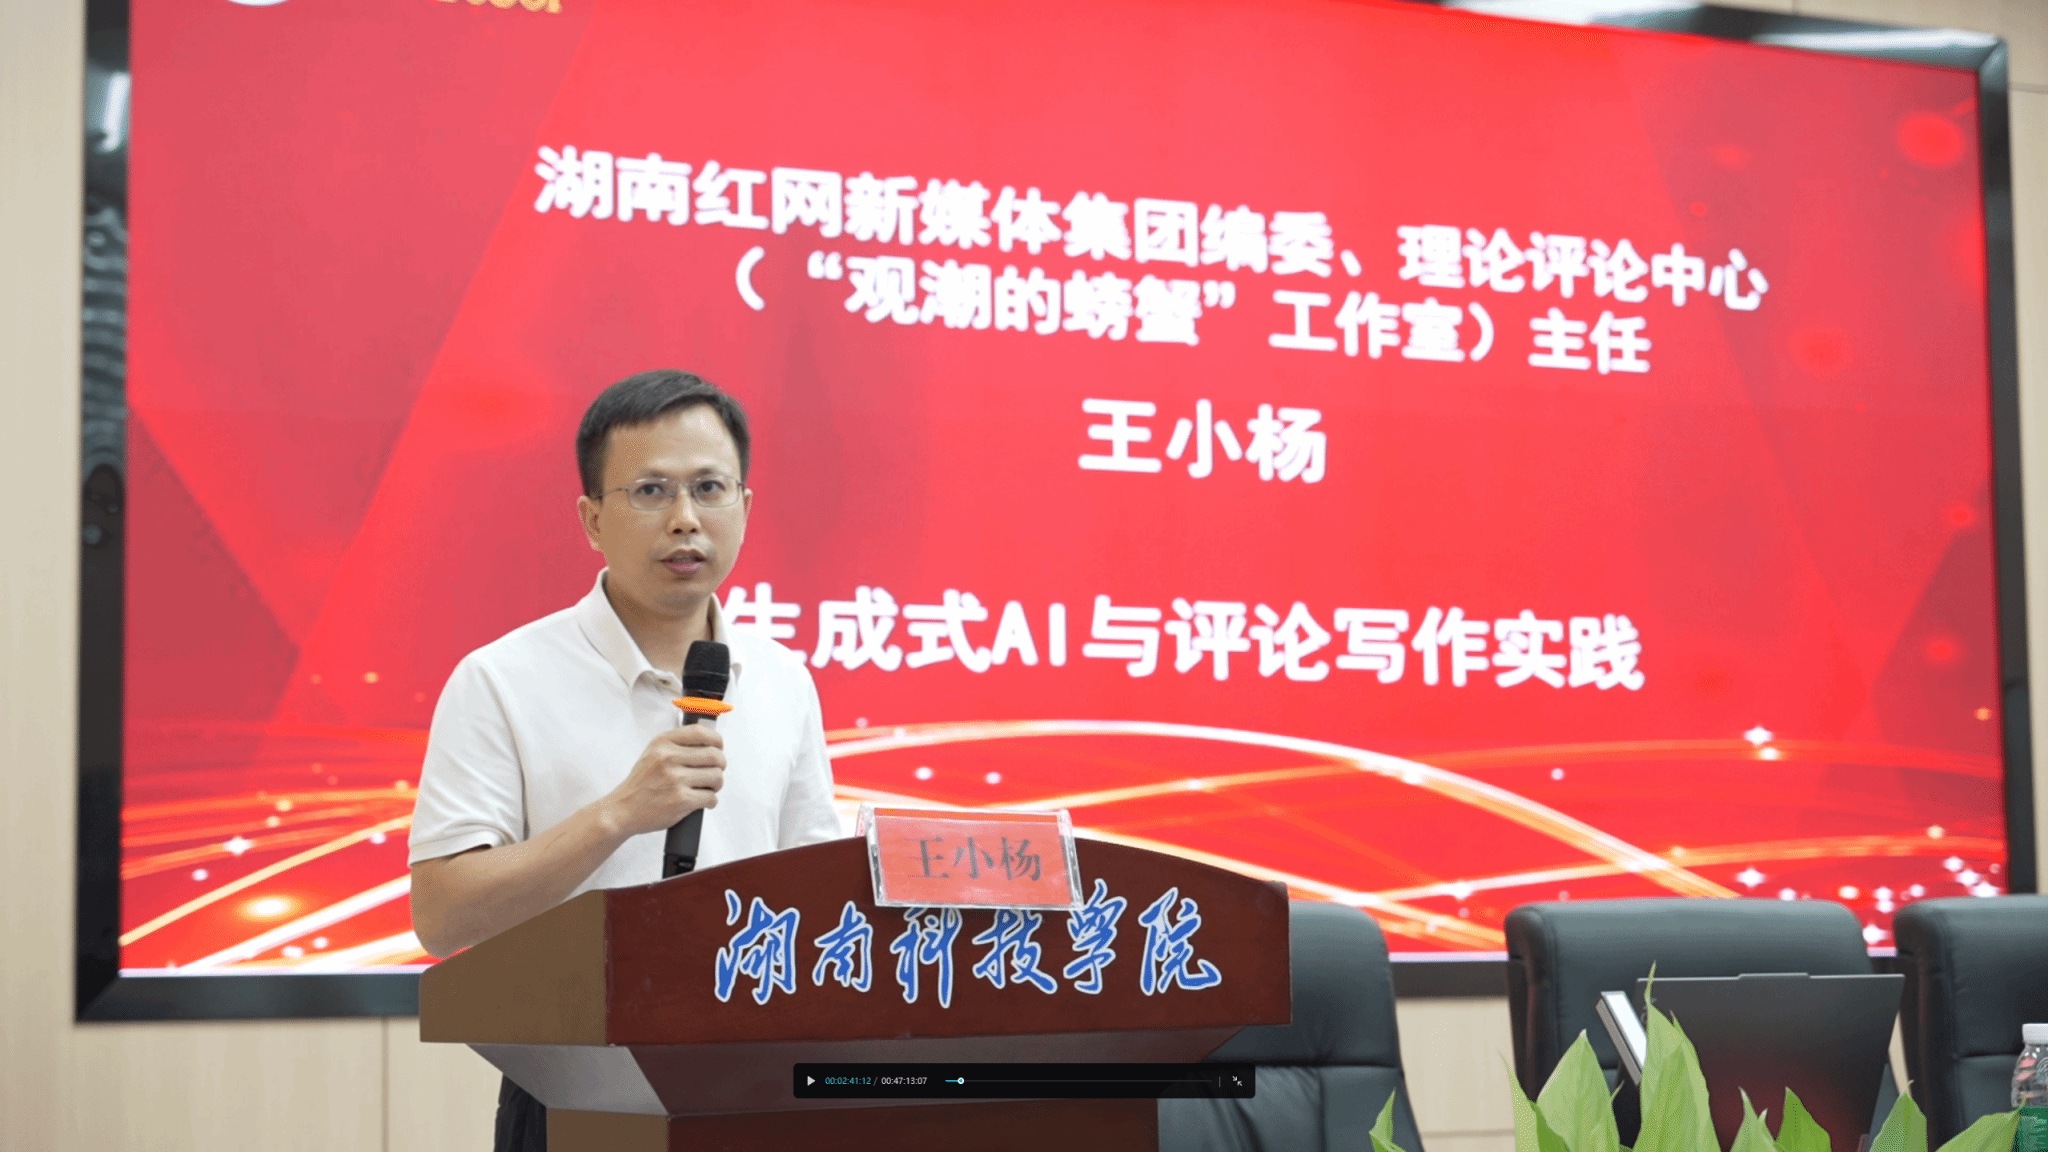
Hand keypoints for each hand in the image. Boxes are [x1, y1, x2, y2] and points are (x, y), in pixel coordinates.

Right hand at [602, 724, 725, 837]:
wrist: (623, 809)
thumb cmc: (641, 783)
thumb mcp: (653, 753)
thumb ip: (677, 745)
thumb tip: (709, 742)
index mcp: (663, 743)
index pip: (701, 732)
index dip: (716, 740)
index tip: (719, 747)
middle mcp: (669, 758)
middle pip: (714, 755)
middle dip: (720, 765)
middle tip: (715, 771)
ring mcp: (676, 779)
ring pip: (716, 777)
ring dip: (716, 784)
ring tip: (707, 787)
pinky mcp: (681, 800)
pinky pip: (711, 798)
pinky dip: (710, 801)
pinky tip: (701, 800)